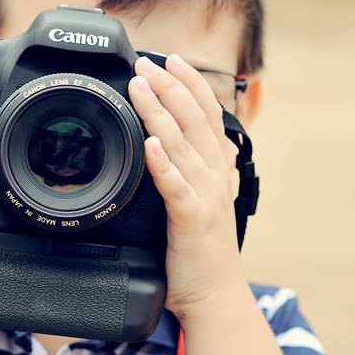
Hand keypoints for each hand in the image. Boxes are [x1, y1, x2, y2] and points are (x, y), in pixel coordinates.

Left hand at [127, 54, 245, 322]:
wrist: (214, 295)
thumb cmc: (201, 251)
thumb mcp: (201, 201)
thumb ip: (191, 172)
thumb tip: (169, 145)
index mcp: (217, 169)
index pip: (207, 114)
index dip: (189, 83)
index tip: (170, 59)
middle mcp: (215, 176)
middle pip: (193, 119)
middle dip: (169, 86)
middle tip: (144, 63)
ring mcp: (205, 195)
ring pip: (181, 144)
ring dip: (158, 112)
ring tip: (138, 87)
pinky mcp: (191, 219)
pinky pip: (174, 185)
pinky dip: (162, 162)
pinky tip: (149, 143)